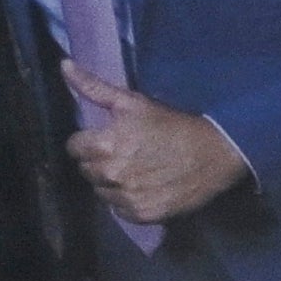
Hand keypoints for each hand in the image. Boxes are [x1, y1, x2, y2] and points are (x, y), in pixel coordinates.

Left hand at [63, 68, 251, 224]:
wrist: (217, 153)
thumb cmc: (173, 124)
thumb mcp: (134, 102)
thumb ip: (94, 87)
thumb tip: (64, 66)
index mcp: (105, 144)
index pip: (74, 147)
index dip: (88, 141)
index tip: (107, 138)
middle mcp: (112, 174)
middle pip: (86, 171)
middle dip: (99, 161)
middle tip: (124, 154)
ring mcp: (128, 198)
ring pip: (102, 192)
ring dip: (112, 183)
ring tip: (134, 172)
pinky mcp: (143, 215)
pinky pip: (120, 211)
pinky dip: (128, 202)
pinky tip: (144, 189)